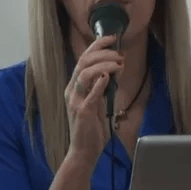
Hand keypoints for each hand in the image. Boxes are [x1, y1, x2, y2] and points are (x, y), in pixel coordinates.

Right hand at [64, 35, 123, 162]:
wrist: (84, 150)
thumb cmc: (92, 128)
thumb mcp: (98, 102)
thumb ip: (104, 87)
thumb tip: (115, 70)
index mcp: (74, 86)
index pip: (83, 59)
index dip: (96, 46)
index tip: (111, 38)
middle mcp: (72, 90)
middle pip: (83, 62)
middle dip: (102, 53)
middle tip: (119, 53)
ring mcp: (75, 101)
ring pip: (85, 74)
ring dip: (103, 65)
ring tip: (119, 64)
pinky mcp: (82, 112)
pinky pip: (90, 94)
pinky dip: (99, 83)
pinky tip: (108, 77)